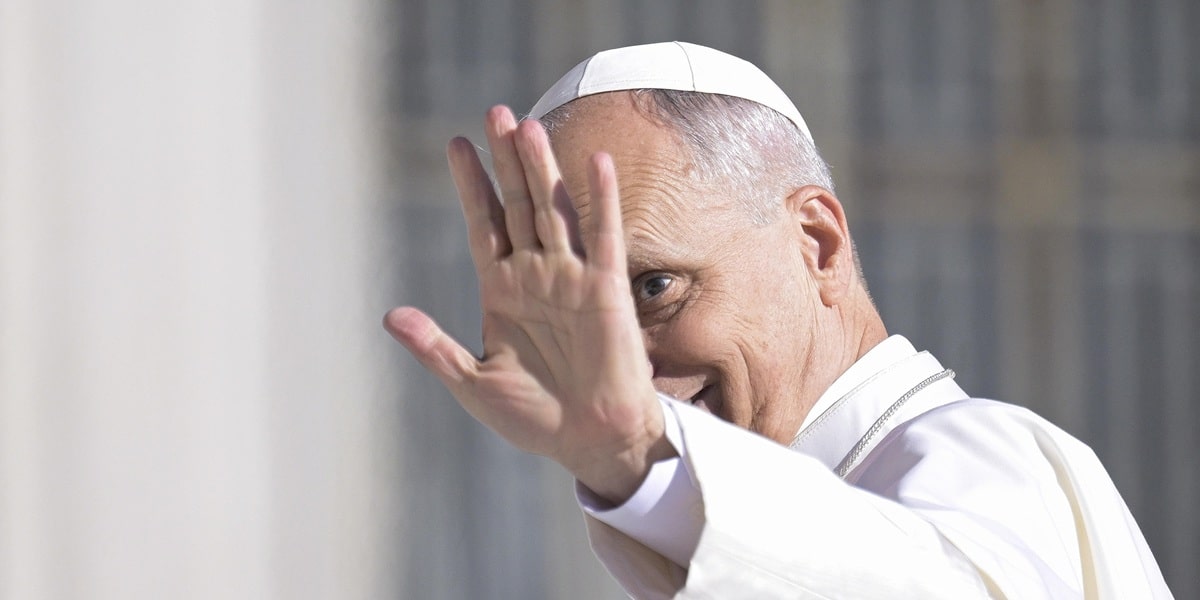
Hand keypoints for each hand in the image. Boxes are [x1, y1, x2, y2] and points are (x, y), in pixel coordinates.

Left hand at [384, 106, 671, 502]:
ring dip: (541, 170)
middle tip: (495, 112)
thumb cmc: (534, 417)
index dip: (471, 186)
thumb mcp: (473, 383)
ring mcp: (572, 279)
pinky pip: (603, 237)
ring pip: (553, 211)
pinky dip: (598, 200)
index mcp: (502, 291)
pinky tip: (593, 162)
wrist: (590, 441)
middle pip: (517, 205)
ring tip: (526, 126)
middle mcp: (536, 276)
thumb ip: (434, 347)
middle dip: (505, 161)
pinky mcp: (606, 291)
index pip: (484, 225)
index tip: (456, 145)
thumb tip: (390, 315)